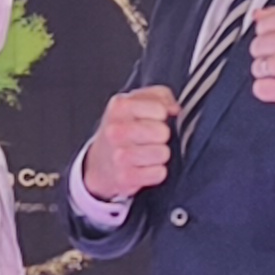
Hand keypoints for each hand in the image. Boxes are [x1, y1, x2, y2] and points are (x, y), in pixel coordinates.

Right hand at [82, 85, 176, 199]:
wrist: (100, 161)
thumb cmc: (123, 128)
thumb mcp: (136, 101)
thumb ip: (159, 96)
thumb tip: (174, 109)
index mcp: (119, 107)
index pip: (159, 109)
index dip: (162, 115)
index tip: (153, 119)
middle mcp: (115, 131)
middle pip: (162, 132)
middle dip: (162, 136)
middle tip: (151, 138)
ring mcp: (119, 156)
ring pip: (163, 154)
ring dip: (160, 154)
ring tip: (148, 152)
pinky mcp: (125, 178)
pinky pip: (159, 173)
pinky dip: (156, 172)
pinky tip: (145, 167)